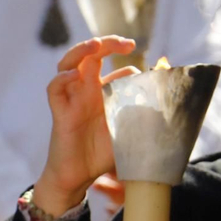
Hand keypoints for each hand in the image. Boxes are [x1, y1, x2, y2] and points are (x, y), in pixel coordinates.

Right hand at [33, 36, 138, 214]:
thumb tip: (165, 99)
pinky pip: (54, 89)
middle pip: (91, 55)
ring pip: (68, 63)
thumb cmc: (102, 155)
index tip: (151, 76)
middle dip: (109, 43)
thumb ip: (145, 114)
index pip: (118, 70)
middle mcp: (87, 91)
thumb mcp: (130, 131)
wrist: (79, 177)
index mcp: (105, 94)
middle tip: (128, 43)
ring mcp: (72, 99)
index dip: (133, 69)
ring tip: (95, 45)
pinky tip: (73, 75)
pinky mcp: (60, 113)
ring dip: (81, 50)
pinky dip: (61, 79)